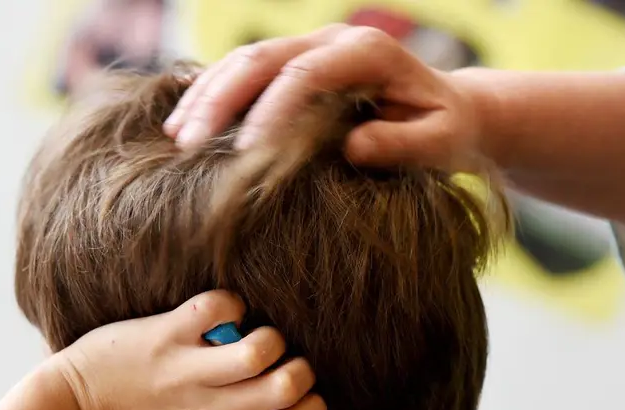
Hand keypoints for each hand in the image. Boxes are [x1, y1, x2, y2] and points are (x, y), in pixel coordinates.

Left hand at [51, 290, 326, 409]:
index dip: (310, 408)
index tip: (301, 396)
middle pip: (287, 388)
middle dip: (300, 370)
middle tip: (283, 365)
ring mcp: (188, 372)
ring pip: (261, 348)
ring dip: (270, 338)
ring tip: (254, 339)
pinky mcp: (166, 335)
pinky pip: (218, 308)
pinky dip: (231, 305)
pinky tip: (221, 317)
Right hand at [163, 24, 487, 172]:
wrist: (448, 111)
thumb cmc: (445, 132)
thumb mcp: (441, 143)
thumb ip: (402, 145)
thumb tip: (351, 148)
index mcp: (367, 52)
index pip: (306, 73)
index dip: (271, 110)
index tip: (247, 154)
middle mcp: (331, 40)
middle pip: (261, 58)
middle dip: (220, 99)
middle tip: (189, 146)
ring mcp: (307, 49)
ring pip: (242, 61)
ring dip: (205, 97)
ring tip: (176, 138)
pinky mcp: (290, 67)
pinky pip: (240, 73)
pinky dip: (208, 96)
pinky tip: (180, 126)